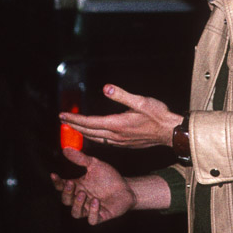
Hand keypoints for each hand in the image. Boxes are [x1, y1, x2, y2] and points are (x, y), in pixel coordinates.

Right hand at [49, 148, 135, 224]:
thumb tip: (66, 149)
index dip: (56, 182)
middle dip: (66, 193)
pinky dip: (92, 212)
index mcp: (78, 187)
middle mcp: (81, 200)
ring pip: (76, 213)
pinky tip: (96, 201)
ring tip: (82, 194)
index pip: (62, 187)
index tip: (54, 174)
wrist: (127, 188)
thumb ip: (81, 159)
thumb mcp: (95, 165)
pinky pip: (92, 220)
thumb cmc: (109, 177)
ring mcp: (90, 209)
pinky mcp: (100, 216)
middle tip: (71, 184)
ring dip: (77, 205)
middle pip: (66, 201)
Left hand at [59, 84, 181, 148]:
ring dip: (83, 133)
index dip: (74, 119)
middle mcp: (116, 135)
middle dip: (74, 126)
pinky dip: (95, 137)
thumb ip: (122, 95)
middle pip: (89, 132)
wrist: (170, 132)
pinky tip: (95, 135)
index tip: (62, 116)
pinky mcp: (126, 144)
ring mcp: (120, 141)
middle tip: (63, 121)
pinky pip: (105, 142)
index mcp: (117, 124)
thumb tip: (106, 88)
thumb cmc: (158, 116)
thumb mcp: (141, 101)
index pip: (90, 122)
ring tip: (75, 128)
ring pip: (96, 138)